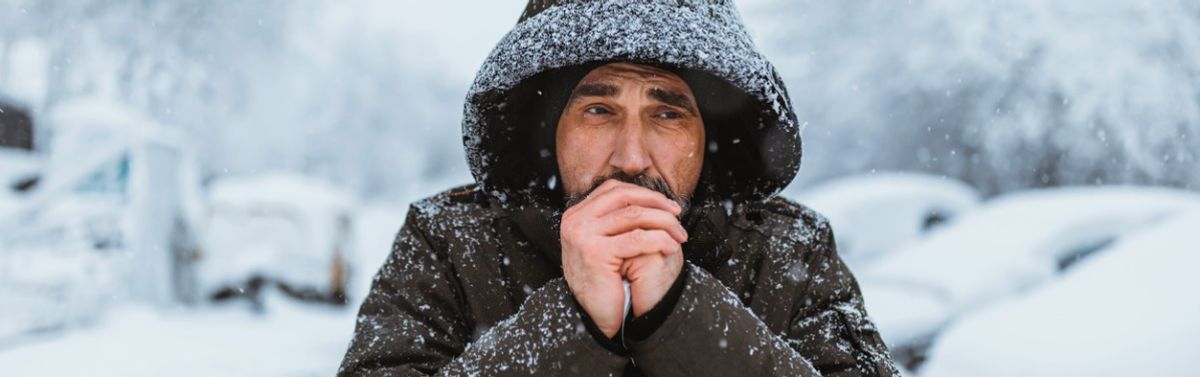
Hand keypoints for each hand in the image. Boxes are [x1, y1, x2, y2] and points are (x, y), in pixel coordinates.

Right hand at [560, 180, 686, 336]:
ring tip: (679, 234)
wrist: (592, 317)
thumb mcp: (603, 243)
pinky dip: (660, 240)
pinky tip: (671, 247)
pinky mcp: (595, 253)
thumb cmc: (604, 282)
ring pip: (634, 215)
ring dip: (664, 222)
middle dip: (656, 202)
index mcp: (576, 215)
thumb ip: (614, 220)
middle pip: (623, 196)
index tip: (666, 205)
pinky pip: (637, 239)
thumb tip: (647, 198)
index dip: (644, 193)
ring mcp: (582, 235)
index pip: (614, 189)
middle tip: (677, 214)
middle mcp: (575, 221)